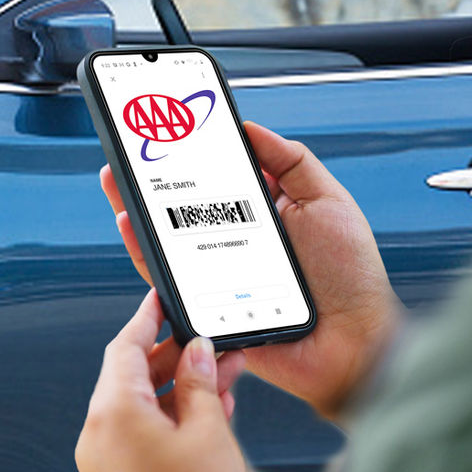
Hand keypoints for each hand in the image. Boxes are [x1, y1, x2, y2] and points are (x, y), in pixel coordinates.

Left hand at [76, 290, 250, 471]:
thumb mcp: (209, 436)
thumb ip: (203, 385)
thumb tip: (199, 352)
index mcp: (111, 413)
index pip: (123, 345)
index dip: (146, 317)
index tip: (159, 296)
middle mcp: (99, 435)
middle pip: (131, 374)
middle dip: (174, 355)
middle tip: (207, 340)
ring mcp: (106, 463)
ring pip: (142, 407)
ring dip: (179, 388)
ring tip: (222, 374)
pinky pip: (143, 436)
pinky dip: (172, 419)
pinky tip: (208, 412)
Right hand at [100, 121, 401, 419]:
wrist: (355, 343)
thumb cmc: (351, 280)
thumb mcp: (328, 203)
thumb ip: (293, 162)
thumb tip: (250, 128)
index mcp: (260, 212)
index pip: (216, 177)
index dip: (191, 154)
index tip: (169, 128)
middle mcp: (232, 239)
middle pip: (180, 203)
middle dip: (149, 176)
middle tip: (128, 150)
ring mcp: (214, 270)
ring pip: (163, 237)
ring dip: (134, 207)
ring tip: (117, 178)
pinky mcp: (202, 302)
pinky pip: (163, 276)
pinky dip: (143, 250)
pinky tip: (132, 223)